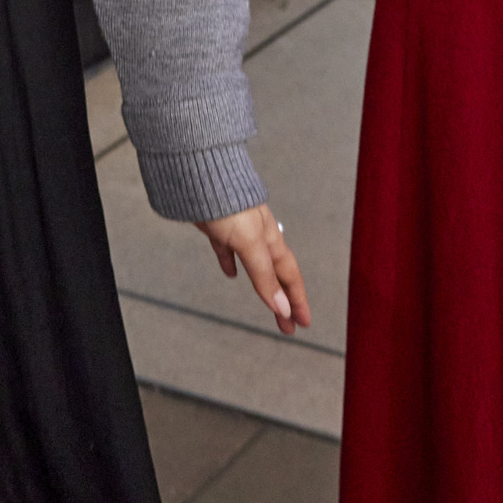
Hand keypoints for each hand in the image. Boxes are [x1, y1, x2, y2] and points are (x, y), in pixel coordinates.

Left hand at [196, 202, 311, 337]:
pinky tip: (230, 273)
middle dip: (284, 302)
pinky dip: (231, 264)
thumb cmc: (227, 202)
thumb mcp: (249, 242)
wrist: (200, 173)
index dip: (297, 301)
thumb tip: (282, 308)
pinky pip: (228, 251)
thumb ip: (264, 275)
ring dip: (265, 288)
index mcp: (270, 240)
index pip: (289, 277)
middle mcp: (258, 236)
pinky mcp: (218, 228)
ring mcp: (238, 232)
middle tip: (288, 329)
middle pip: (276, 275)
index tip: (303, 324)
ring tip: (269, 306)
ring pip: (256, 267)